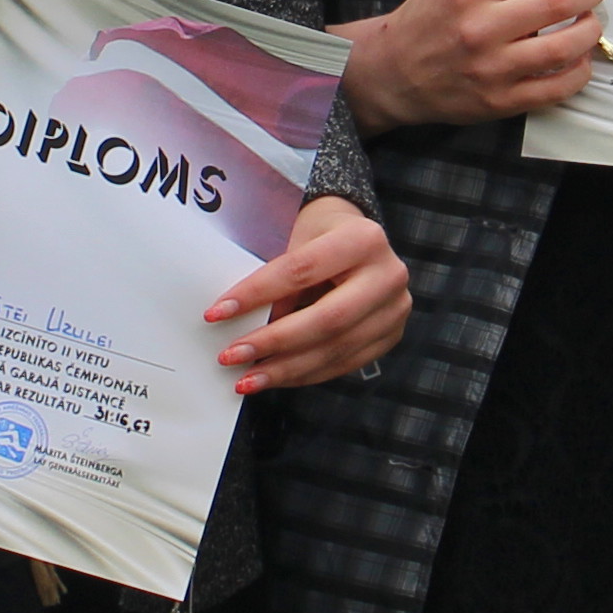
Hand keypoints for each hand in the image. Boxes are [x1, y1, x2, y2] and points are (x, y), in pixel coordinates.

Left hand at [205, 194, 412, 392]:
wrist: (359, 239)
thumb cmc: (321, 234)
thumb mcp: (297, 238)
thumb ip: (278, 278)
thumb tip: (244, 324)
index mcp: (364, 239)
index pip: (301, 271)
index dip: (257, 294)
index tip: (217, 313)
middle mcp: (389, 275)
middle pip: (327, 319)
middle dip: (274, 342)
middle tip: (232, 356)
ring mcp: (395, 309)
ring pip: (336, 349)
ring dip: (286, 368)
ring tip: (247, 377)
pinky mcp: (391, 335)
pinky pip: (344, 363)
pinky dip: (305, 374)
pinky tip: (276, 377)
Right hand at [340, 0, 609, 128]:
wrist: (390, 74)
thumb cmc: (425, 24)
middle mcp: (483, 27)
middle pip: (560, 2)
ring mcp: (494, 68)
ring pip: (566, 46)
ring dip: (590, 30)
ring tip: (590, 23)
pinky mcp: (501, 101)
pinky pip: (556, 87)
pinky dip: (579, 72)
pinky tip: (579, 60)